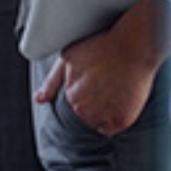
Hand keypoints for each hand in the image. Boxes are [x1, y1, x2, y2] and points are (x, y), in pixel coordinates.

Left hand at [35, 25, 159, 136]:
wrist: (133, 44)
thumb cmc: (101, 45)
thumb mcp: (69, 57)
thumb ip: (52, 81)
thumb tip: (38, 99)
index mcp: (71, 96)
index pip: (74, 103)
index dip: (85, 89)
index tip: (95, 76)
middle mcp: (85, 110)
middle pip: (86, 114)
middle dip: (94, 100)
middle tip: (106, 79)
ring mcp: (104, 116)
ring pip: (99, 122)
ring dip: (105, 110)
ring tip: (114, 86)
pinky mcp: (122, 120)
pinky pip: (114, 126)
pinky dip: (116, 116)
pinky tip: (121, 97)